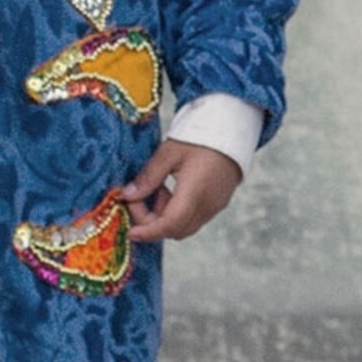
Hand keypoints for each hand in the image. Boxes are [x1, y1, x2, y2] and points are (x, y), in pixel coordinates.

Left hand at [120, 139, 242, 243]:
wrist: (234, 129)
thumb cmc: (201, 137)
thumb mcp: (169, 152)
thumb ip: (148, 177)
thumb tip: (127, 196)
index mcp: (194, 194)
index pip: (168, 225)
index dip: (148, 232)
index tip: (131, 232)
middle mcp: (207, 206)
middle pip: (174, 230)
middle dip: (152, 222)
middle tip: (139, 197)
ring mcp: (215, 207)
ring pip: (184, 226)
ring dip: (165, 216)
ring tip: (159, 188)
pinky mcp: (219, 203)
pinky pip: (195, 218)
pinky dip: (178, 212)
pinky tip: (174, 189)